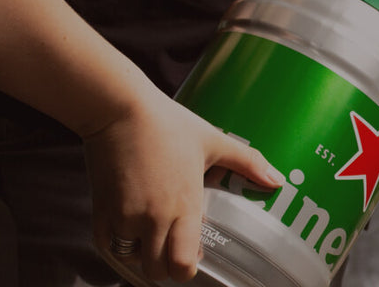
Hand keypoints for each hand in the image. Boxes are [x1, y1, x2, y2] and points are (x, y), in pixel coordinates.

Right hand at [84, 96, 283, 281]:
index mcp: (184, 207)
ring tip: (151, 237)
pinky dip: (117, 246)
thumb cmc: (168, 123)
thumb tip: (278, 180)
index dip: (188, 268)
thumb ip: (248, 163)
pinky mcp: (100, 208)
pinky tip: (128, 232)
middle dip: (166, 267)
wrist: (119, 108)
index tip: (193, 256)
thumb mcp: (214, 142)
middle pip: (157, 270)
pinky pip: (106, 246)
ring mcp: (124, 216)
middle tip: (172, 250)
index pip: (182, 265)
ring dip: (142, 256)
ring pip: (132, 260)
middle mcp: (153, 218)